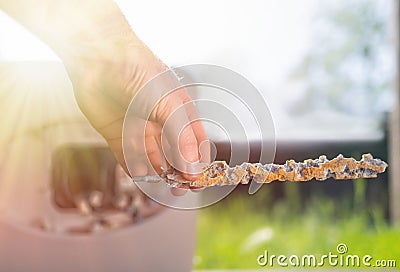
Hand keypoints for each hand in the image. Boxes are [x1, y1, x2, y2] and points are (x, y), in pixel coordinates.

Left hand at [63, 40, 208, 192]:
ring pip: (153, 159)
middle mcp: (161, 123)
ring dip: (159, 173)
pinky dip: (135, 167)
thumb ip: (181, 136)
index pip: (195, 144)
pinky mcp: (117, 135)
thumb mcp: (169, 104)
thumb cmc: (140, 71)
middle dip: (179, 173)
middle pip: (175, 155)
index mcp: (179, 113)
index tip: (197, 181)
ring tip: (163, 183)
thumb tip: (192, 166)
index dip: (198, 163)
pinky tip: (141, 174)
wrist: (100, 59)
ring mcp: (139, 129)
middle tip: (180, 188)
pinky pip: (128, 157)